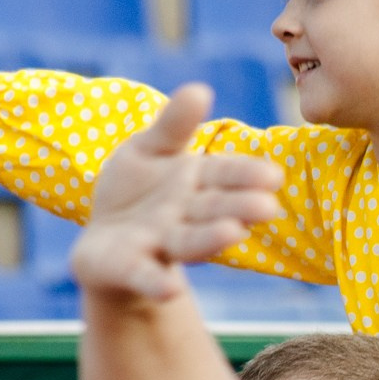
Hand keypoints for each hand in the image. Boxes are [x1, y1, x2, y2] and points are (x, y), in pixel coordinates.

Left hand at [71, 84, 283, 300]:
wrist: (105, 241)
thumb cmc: (137, 190)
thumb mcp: (150, 149)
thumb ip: (174, 124)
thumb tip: (200, 89)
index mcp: (194, 183)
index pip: (225, 174)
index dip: (248, 175)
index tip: (274, 175)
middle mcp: (184, 216)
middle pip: (214, 210)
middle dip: (239, 207)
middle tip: (268, 208)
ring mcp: (158, 244)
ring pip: (188, 241)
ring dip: (210, 240)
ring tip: (233, 233)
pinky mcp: (129, 268)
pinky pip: (144, 276)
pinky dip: (155, 283)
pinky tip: (169, 290)